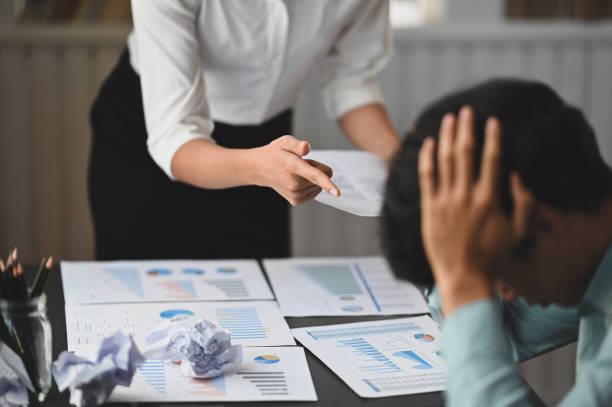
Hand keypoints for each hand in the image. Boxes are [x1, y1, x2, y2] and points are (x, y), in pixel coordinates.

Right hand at [249, 135, 339, 205]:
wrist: (261, 168)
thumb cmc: (275, 154)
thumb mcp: (284, 142)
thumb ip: (297, 144)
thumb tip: (306, 148)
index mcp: (294, 167)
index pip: (315, 176)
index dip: (328, 184)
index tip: (337, 193)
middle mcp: (295, 183)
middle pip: (324, 174)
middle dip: (315, 167)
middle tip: (299, 163)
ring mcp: (295, 194)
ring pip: (320, 184)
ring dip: (311, 177)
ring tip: (295, 171)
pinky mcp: (296, 200)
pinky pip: (315, 191)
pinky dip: (309, 185)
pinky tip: (296, 180)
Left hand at [418, 107, 532, 314]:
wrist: (463, 275)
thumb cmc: (493, 254)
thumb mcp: (518, 231)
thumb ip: (524, 202)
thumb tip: (517, 175)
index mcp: (489, 199)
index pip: (491, 159)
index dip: (493, 137)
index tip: (492, 120)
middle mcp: (466, 195)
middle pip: (465, 153)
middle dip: (467, 128)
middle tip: (467, 110)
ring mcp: (445, 201)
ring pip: (444, 160)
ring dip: (447, 136)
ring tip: (449, 119)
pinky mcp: (429, 208)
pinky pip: (426, 177)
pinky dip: (427, 158)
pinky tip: (429, 143)